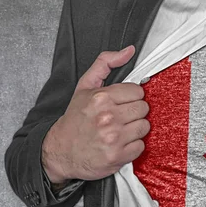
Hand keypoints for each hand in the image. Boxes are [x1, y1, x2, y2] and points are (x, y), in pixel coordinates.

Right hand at [42, 45, 150, 183]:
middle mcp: (108, 117)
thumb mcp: (85, 87)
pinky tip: (120, 144)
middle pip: (144, 108)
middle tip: (121, 117)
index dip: (130, 96)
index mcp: (101, 98)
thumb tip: (129, 50)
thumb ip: (105, 63)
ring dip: (135, 129)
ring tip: (120, 130)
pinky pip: (141, 146)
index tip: (121, 103)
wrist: (60, 151)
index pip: (137, 90)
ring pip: (145, 126)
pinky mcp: (118, 156)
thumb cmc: (75, 119)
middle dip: (134, 112)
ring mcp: (114, 138)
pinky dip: (133, 146)